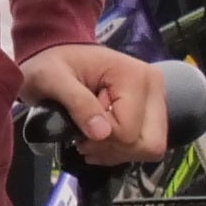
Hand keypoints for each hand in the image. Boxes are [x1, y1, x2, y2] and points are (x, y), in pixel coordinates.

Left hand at [18, 44, 168, 164]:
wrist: (55, 55)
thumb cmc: (52, 64)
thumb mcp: (53, 78)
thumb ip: (77, 102)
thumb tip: (101, 133)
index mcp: (136, 76)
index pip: (129, 132)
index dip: (101, 138)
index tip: (79, 122)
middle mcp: (153, 87)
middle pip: (149, 144)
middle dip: (114, 148)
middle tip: (87, 135)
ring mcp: (154, 100)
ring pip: (148, 148)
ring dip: (115, 150)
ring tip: (90, 133)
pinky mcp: (148, 111)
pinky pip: (143, 147)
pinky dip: (118, 150)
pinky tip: (98, 136)